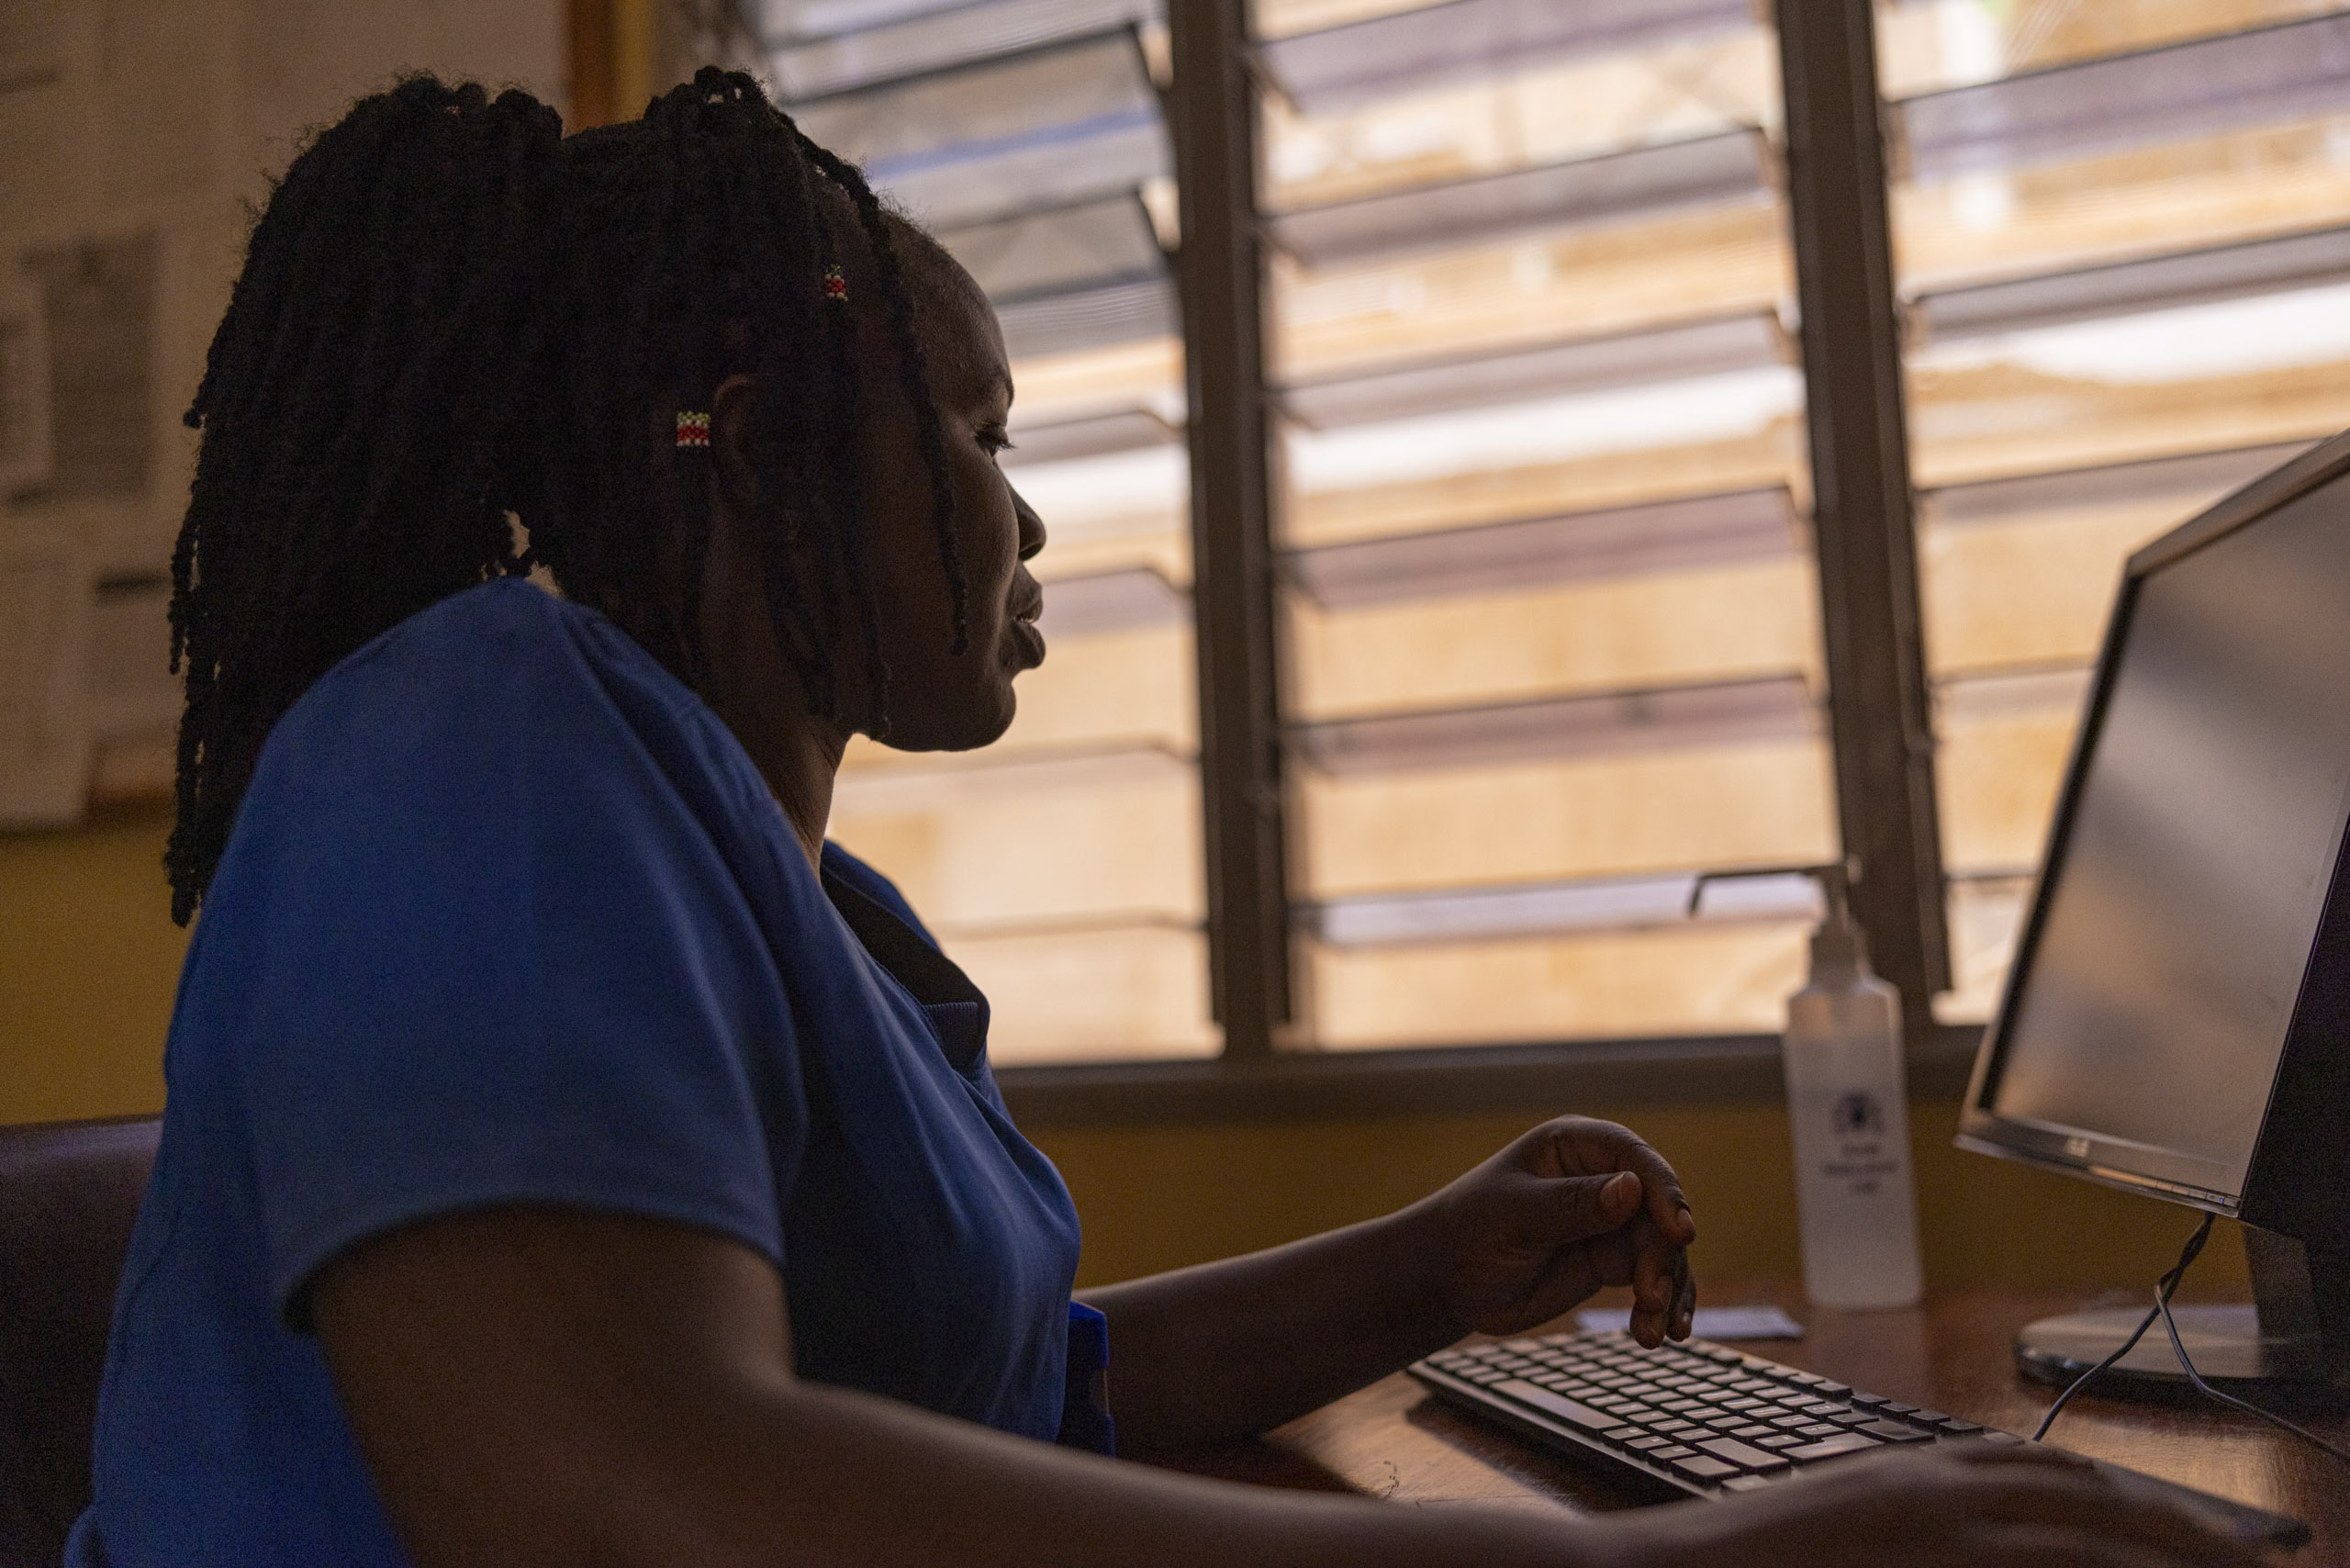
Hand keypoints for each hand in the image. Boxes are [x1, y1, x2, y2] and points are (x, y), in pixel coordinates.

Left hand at [1403, 1117, 1694, 1347]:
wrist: (1449, 1280)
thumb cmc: (1470, 1230)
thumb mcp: (1514, 1215)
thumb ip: (1572, 1204)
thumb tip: (1633, 1190)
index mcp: (1574, 1146)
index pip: (1633, 1158)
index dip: (1664, 1191)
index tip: (1679, 1232)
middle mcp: (1601, 1177)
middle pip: (1657, 1209)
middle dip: (1663, 1255)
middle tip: (1652, 1298)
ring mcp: (1611, 1220)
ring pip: (1662, 1249)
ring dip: (1666, 1288)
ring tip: (1654, 1331)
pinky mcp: (1612, 1260)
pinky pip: (1652, 1277)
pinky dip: (1662, 1305)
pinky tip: (1662, 1334)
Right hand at [1601, 1443, 2268, 1567]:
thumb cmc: (1736, 1564)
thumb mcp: (1836, 1520)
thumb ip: (1906, 1526)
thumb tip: (1972, 1538)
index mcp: (1907, 1475)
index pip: (2040, 1466)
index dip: (2116, 1489)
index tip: (2167, 1518)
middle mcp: (1930, 1494)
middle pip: (2081, 1493)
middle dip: (2167, 1521)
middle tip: (2235, 1553)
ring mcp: (1930, 1536)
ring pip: (2080, 1531)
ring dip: (2157, 1548)